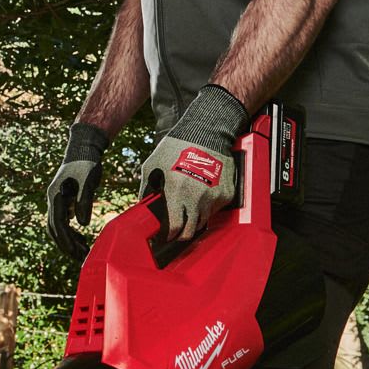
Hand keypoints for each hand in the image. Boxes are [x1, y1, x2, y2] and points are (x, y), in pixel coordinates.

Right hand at [45, 123, 107, 259]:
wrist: (83, 148)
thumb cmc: (87, 162)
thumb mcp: (88, 180)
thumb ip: (85, 201)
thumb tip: (83, 224)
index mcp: (56, 195)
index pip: (58, 224)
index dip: (67, 241)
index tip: (77, 253)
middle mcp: (53, 199)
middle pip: (54, 229)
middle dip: (66, 246)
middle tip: (81, 259)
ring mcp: (57, 201)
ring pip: (57, 227)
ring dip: (68, 241)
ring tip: (82, 252)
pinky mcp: (63, 201)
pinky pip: (63, 222)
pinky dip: (71, 233)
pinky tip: (82, 239)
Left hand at [140, 86, 246, 243]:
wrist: (206, 133)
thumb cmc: (176, 147)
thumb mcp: (153, 166)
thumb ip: (146, 190)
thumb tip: (142, 208)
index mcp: (176, 191)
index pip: (174, 228)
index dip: (168, 236)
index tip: (164, 236)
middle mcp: (196, 197)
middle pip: (190, 231)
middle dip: (181, 234)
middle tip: (176, 230)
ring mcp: (213, 197)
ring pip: (203, 222)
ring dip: (194, 220)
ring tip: (187, 209)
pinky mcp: (226, 194)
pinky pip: (215, 210)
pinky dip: (207, 208)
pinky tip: (201, 196)